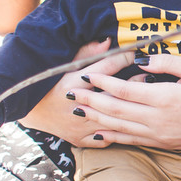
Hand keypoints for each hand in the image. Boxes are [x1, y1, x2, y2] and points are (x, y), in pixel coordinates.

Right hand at [18, 39, 135, 146]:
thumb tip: (109, 42)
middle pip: (113, 93)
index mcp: (71, 82)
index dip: (123, 58)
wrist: (30, 111)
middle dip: (135, 83)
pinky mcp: (80, 139)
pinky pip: (106, 137)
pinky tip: (133, 123)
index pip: (105, 67)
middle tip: (150, 76)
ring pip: (113, 118)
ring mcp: (79, 125)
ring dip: (132, 107)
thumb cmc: (49, 83)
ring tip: (146, 97)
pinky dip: (120, 131)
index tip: (135, 53)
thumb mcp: (64, 64)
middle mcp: (75, 105)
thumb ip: (87, 53)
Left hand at [64, 54, 180, 150]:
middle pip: (115, 110)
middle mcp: (158, 119)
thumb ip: (166, 62)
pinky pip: (130, 141)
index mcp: (166, 98)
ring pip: (119, 128)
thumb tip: (140, 59)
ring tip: (77, 111)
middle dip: (90, 101)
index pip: (125, 90)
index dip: (102, 82)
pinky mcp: (161, 143)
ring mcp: (158, 134)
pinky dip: (111, 137)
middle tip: (71, 93)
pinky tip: (98, 133)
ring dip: (95, 119)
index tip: (86, 74)